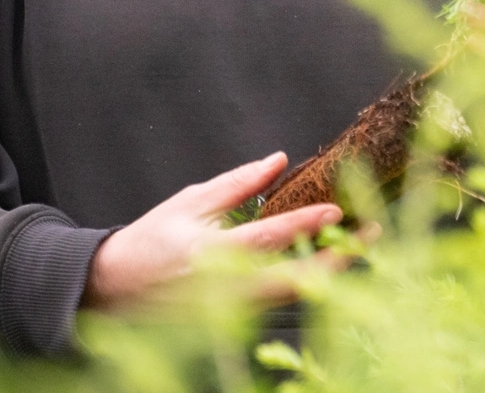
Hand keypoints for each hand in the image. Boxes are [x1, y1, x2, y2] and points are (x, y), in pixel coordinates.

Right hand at [82, 152, 341, 309]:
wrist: (113, 290)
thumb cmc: (151, 240)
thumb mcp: (191, 202)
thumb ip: (238, 184)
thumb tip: (279, 160)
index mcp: (210, 254)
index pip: (268, 240)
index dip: (304, 226)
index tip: (336, 211)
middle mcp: (225, 290)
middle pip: (294, 281)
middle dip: (337, 259)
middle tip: (371, 236)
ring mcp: (230, 313)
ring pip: (292, 297)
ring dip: (329, 273)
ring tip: (360, 246)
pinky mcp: (233, 324)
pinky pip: (277, 304)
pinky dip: (306, 285)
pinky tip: (328, 263)